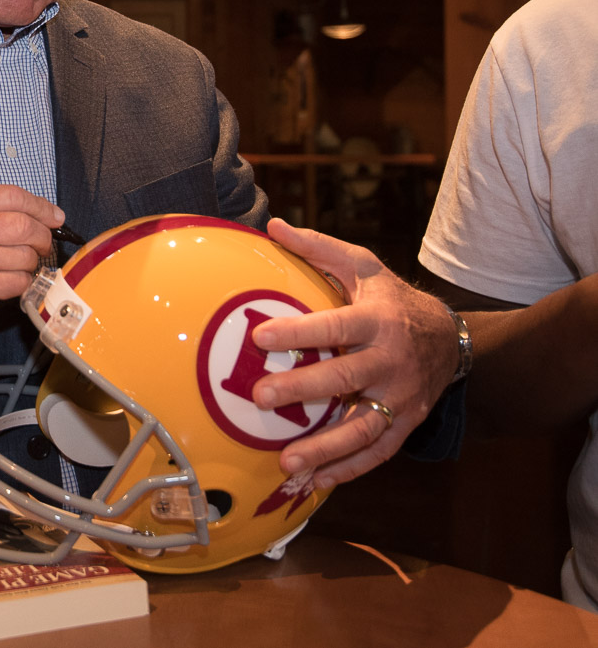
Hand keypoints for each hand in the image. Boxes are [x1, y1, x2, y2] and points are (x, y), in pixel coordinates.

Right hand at [0, 184, 63, 344]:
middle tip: (42, 245)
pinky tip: (9, 281)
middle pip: (22, 224)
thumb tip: (44, 213)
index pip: (10, 195)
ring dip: (30, 263)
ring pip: (25, 255)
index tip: (54, 216)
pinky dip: (22, 282)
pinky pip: (19, 280)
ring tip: (16, 266)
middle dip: (42, 236)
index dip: (40, 206)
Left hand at [251, 218, 457, 488]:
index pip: (335, 326)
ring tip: (287, 462)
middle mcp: (391, 362)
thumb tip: (272, 225)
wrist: (450, 339)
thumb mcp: (363, 266)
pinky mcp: (404, 425)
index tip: (261, 337)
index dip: (300, 332)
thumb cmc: (390, 299)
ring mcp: (400, 399)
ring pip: (363, 428)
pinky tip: (312, 483)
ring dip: (325, 448)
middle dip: (303, 391)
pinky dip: (346, 471)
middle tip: (261, 397)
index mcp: (377, 320)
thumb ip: (318, 249)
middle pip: (346, 379)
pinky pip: (376, 454)